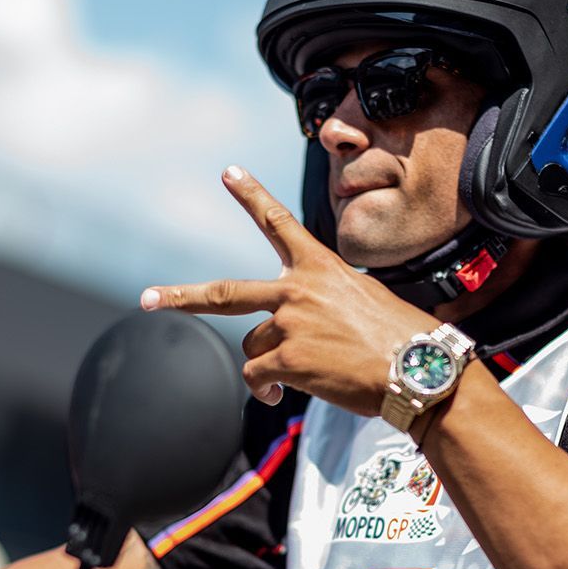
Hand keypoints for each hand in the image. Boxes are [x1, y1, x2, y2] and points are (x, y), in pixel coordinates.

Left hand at [141, 167, 429, 412]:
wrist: (419, 370)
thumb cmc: (404, 340)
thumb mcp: (367, 301)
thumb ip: (328, 303)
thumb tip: (309, 330)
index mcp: (322, 268)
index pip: (279, 224)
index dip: (252, 195)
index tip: (229, 173)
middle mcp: (298, 290)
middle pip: (226, 292)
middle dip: (181, 297)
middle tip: (148, 299)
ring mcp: (290, 323)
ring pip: (252, 347)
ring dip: (268, 366)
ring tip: (294, 378)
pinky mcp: (287, 359)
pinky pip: (257, 376)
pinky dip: (266, 389)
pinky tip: (284, 395)